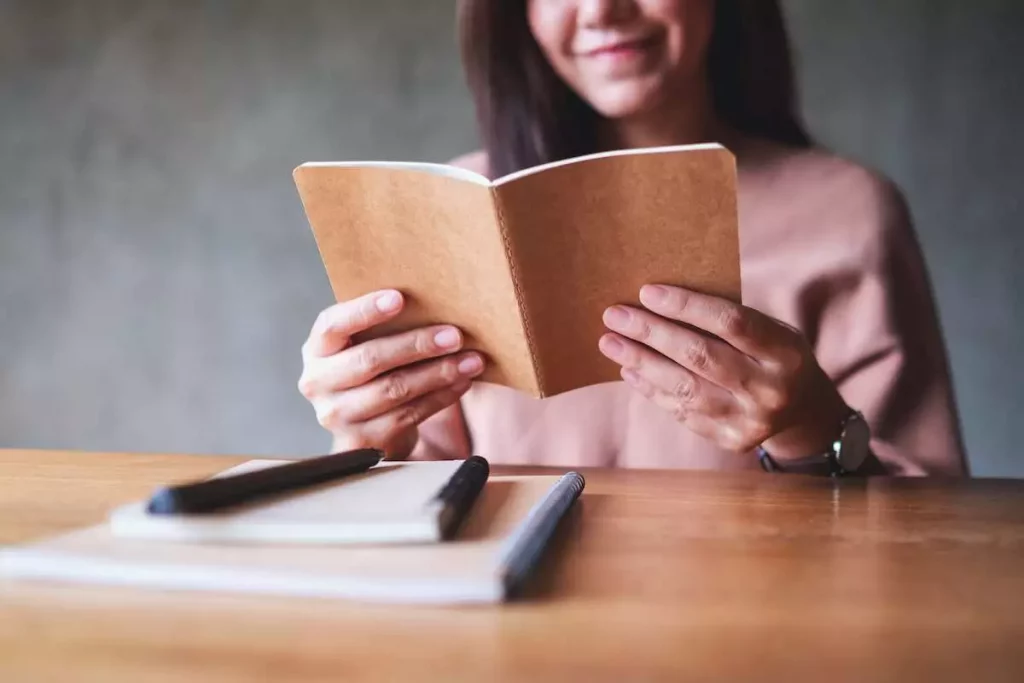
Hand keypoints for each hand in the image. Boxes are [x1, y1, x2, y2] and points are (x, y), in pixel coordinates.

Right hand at [298, 290, 484, 457]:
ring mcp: (337, 416)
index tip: (399, 298)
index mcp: (317, 349)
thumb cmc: (372, 372)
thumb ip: (382, 328)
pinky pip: (409, 415)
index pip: (332, 325)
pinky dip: (441, 397)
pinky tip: (462, 382)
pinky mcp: (362, 441)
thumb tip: (435, 303)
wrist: (363, 428)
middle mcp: (317, 382)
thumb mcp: (362, 346)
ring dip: (438, 373)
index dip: (364, 311)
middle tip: (455, 335)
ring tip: (471, 360)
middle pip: (370, 359)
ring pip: (394, 390)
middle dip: (417, 345)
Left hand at [598, 284, 848, 460]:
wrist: (804, 413)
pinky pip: (682, 412)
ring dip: (642, 363)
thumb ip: (730, 321)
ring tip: (610, 343)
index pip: (731, 322)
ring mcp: (751, 420)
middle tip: (614, 316)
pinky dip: (652, 390)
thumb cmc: (774, 356)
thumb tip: (661, 301)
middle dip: (651, 333)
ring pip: (685, 388)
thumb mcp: (771, 331)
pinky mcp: (732, 440)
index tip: (647, 292)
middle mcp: (770, 389)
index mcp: (785, 351)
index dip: (686, 306)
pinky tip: (629, 370)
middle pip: (701, 356)